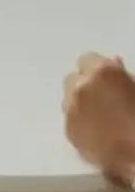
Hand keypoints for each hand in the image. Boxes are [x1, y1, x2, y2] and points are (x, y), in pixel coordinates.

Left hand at [63, 54, 134, 184]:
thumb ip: (122, 75)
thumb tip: (113, 63)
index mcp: (102, 73)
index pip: (87, 59)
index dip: (97, 69)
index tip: (106, 79)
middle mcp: (81, 87)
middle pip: (73, 79)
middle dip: (85, 85)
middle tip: (102, 98)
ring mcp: (71, 110)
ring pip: (69, 99)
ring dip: (80, 103)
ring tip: (100, 117)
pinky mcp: (68, 131)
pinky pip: (70, 120)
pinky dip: (80, 122)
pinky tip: (96, 132)